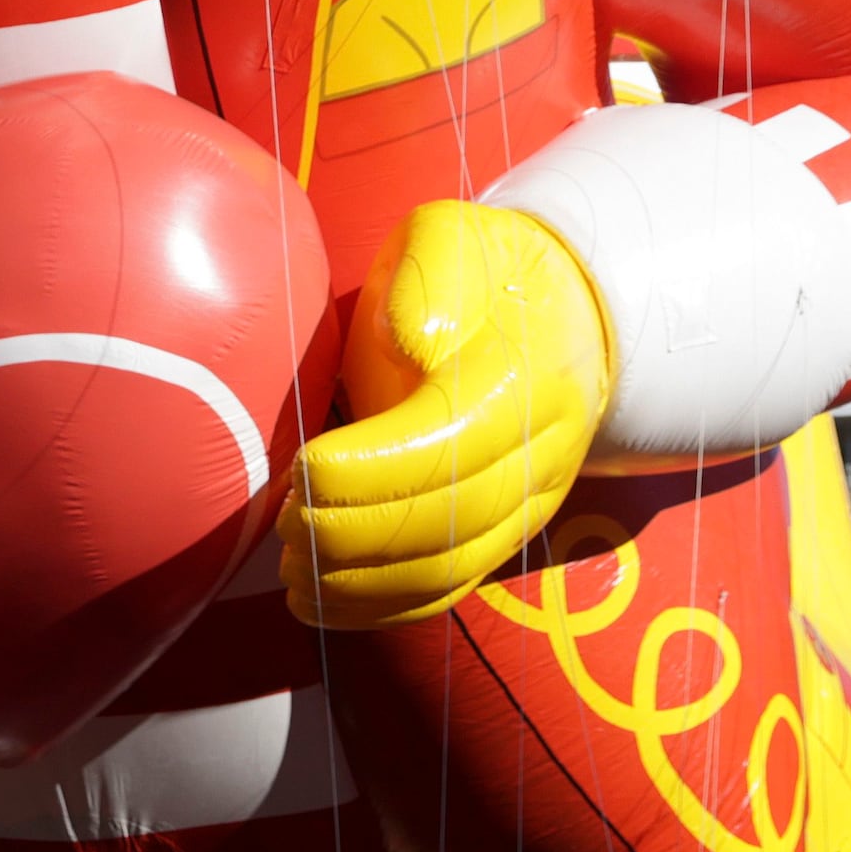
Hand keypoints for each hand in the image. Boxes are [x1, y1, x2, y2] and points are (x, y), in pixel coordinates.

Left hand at [284, 200, 609, 629]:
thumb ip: (430, 283)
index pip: (443, 447)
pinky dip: (379, 609)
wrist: (565, 315)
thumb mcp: (454, 242)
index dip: (365, 472)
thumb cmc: (484, 275)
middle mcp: (535, 459)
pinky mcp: (506, 537)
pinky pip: (446, 591)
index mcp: (519, 383)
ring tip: (291, 567)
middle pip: (440, 524)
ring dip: (356, 584)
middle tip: (285, 524)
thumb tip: (410, 348)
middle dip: (348, 536)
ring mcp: (526, 508)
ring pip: (442, 573)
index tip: (301, 468)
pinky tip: (321, 602)